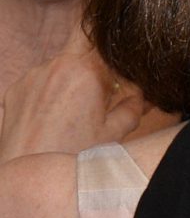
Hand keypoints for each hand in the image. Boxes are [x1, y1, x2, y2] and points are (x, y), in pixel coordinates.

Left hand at [0, 46, 159, 161]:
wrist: (26, 174)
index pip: (108, 42)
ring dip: (74, 77)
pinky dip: (53, 91)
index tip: (126, 71)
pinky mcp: (16, 89)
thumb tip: (145, 95)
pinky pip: (41, 80)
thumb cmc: (73, 156)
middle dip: (96, 60)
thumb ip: (135, 106)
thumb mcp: (116, 132)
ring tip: (79, 109)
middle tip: (105, 83)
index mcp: (86, 71)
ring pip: (62, 63)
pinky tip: (58, 116)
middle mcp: (56, 65)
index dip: (120, 53)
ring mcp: (33, 76)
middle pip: (82, 43)